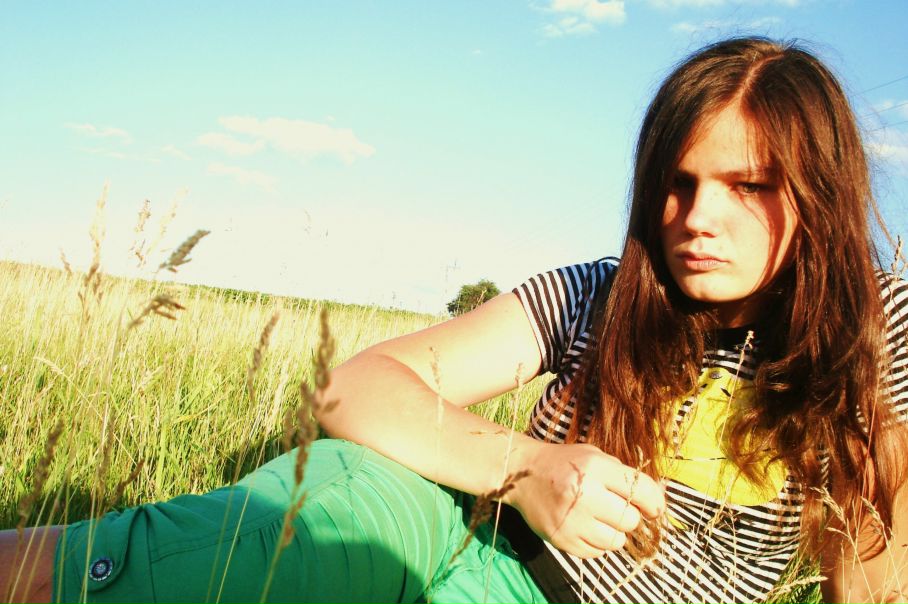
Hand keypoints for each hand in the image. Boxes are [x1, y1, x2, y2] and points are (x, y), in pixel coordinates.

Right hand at [507, 442, 664, 558]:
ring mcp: (572, 519)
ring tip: (599, 518)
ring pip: (616, 541)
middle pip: (630, 520)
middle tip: (614, 508)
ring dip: (613, 532)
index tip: (654, 509)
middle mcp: (584, 493)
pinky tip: (585, 526)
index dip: (654, 502)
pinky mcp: (562, 539)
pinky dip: (596, 543)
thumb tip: (653, 500)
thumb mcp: (593, 455)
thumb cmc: (563, 463)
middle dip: (628, 515)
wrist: (521, 474)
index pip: (641, 490)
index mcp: (595, 467)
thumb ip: (622, 474)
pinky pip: (596, 552)